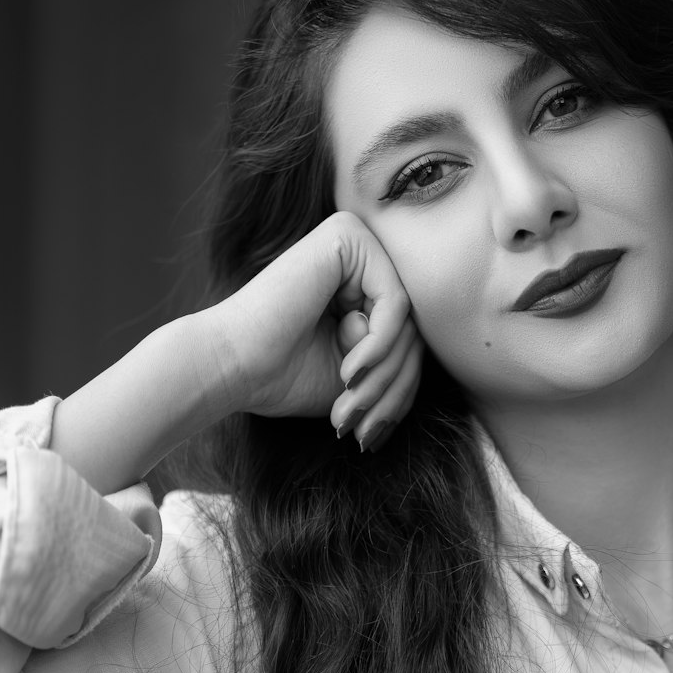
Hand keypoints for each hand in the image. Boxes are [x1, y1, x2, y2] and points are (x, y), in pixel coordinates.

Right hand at [205, 211, 423, 447]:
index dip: (398, 392)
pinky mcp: (346, 238)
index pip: (408, 339)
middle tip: (365, 427)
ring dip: (385, 375)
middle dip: (394, 389)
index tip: (372, 434)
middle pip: (413, 330)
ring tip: (351, 403)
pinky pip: (396, 301)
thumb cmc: (284, 375)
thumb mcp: (359, 378)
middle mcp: (360, 257)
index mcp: (359, 285)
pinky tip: (349, 368)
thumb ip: (396, 363)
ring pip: (409, 320)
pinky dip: (380, 345)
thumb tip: (441, 366)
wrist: (232, 367)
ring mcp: (355, 242)